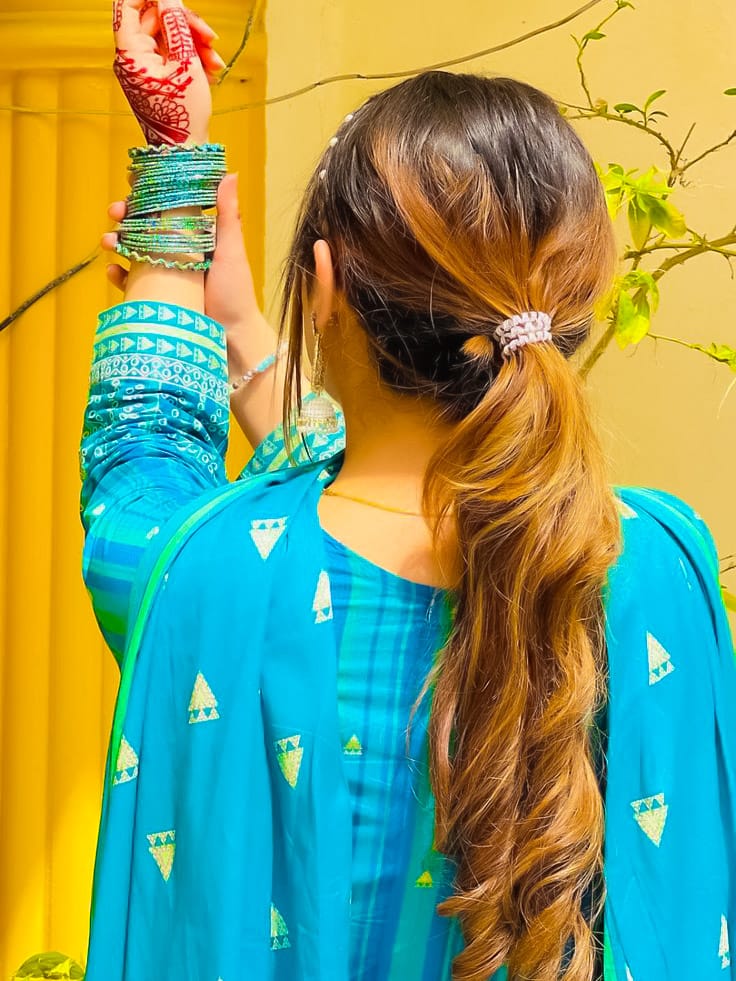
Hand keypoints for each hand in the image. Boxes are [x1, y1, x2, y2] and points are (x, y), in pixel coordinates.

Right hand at [102, 174, 263, 333]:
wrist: (232, 339)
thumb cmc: (236, 294)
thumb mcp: (231, 252)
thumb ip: (227, 216)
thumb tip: (229, 173)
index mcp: (194, 236)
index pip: (166, 206)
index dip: (147, 192)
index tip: (131, 179)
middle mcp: (177, 251)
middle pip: (144, 225)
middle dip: (125, 215)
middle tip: (115, 211)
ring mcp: (165, 274)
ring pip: (133, 250)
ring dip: (117, 241)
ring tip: (109, 243)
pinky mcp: (156, 297)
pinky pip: (131, 282)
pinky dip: (119, 275)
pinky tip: (114, 271)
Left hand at [113, 0, 222, 144]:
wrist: (184, 151)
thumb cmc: (182, 117)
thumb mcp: (186, 65)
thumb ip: (177, 25)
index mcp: (130, 52)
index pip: (129, 4)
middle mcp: (132, 57)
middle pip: (155, 19)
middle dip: (187, 25)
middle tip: (210, 38)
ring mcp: (144, 67)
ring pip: (168, 36)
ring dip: (195, 43)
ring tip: (214, 62)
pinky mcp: (156, 76)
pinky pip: (172, 55)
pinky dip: (192, 57)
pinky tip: (208, 70)